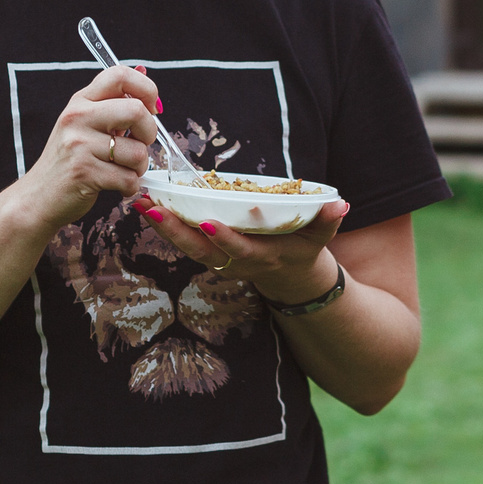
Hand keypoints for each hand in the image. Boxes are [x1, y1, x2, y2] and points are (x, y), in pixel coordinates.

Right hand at [15, 63, 163, 227]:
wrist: (38, 196)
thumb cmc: (68, 160)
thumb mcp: (84, 123)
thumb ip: (113, 103)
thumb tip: (144, 72)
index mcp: (81, 101)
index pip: (119, 75)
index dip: (146, 89)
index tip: (151, 108)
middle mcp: (78, 117)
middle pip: (136, 111)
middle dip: (149, 132)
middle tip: (139, 144)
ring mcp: (79, 145)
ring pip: (137, 152)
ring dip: (139, 167)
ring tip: (123, 170)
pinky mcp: (84, 173)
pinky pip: (128, 179)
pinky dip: (130, 187)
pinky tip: (117, 185)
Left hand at [130, 194, 351, 306]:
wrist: (289, 279)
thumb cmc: (303, 251)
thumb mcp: (319, 239)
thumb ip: (327, 222)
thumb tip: (341, 204)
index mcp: (262, 257)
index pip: (240, 250)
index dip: (225, 239)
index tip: (207, 222)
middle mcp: (235, 263)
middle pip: (201, 251)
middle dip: (176, 231)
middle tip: (153, 210)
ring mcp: (219, 260)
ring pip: (186, 248)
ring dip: (163, 227)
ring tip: (141, 204)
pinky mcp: (207, 253)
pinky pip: (182, 242)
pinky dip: (165, 225)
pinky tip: (147, 205)